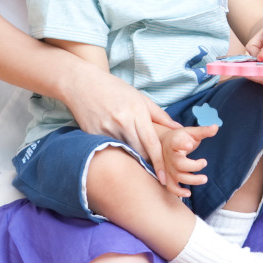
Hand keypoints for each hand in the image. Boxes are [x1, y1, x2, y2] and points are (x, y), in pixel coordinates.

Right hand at [62, 63, 180, 181]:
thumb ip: (160, 115)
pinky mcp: (92, 135)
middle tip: (157, 175)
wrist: (83, 84)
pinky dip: (117, 154)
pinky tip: (121, 157)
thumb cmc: (116, 90)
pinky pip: (109, 149)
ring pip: (124, 153)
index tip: (165, 178)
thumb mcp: (141, 98)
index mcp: (137, 113)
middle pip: (138, 152)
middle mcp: (122, 122)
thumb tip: (178, 128)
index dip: (159, 162)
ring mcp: (106, 130)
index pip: (151, 143)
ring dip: (133, 160)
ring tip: (140, 167)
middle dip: (148, 164)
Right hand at [159, 123, 217, 198]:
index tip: (190, 145)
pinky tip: (189, 193)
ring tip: (204, 179)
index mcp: (174, 142)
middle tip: (205, 162)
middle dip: (193, 166)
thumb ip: (203, 131)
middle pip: (179, 163)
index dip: (182, 144)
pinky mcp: (168, 176)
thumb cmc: (181, 138)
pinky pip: (171, 186)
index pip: (177, 142)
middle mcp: (169, 156)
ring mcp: (168, 167)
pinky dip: (178, 192)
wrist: (164, 144)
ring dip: (191, 180)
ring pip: (177, 176)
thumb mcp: (191, 132)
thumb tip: (216, 127)